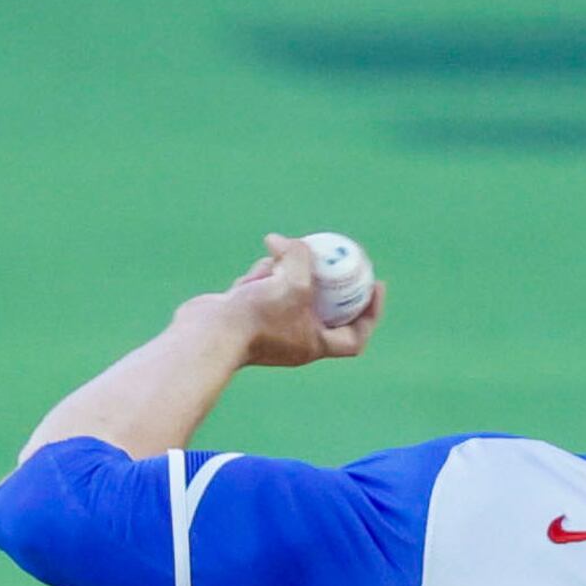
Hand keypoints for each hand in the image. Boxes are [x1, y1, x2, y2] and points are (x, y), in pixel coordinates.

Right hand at [199, 232, 383, 369]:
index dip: (370, 312)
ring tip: (275, 265)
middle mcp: (295, 340)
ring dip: (286, 273)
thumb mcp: (293, 280)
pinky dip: (260, 279)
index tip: (376, 285)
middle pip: (322, 308)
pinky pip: (263, 291)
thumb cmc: (258, 316)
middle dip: (325, 280)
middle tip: (332, 254)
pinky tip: (250, 278)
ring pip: (289, 293)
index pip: (355, 335)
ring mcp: (269, 329)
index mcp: (314, 344)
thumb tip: (281, 241)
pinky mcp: (246, 316)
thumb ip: (299, 255)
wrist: (209, 334)